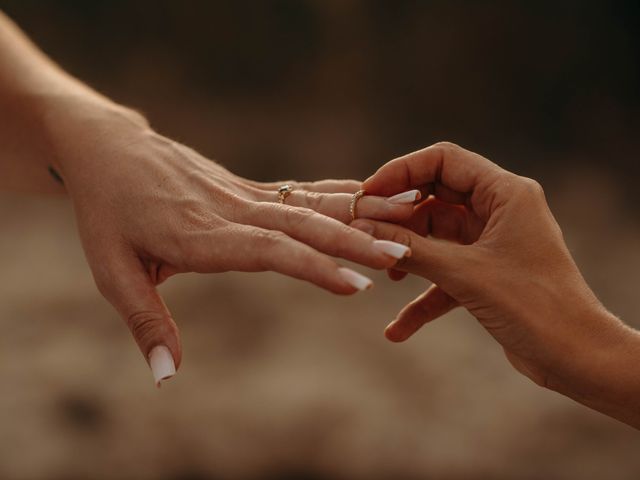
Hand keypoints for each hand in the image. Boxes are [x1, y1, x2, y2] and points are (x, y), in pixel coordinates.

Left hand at [46, 102, 414, 384]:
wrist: (112, 149)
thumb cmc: (108, 213)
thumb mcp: (112, 270)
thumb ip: (144, 321)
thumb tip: (167, 378)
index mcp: (197, 233)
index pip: (265, 250)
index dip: (311, 266)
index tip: (353, 285)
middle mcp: (229, 209)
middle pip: (301, 223)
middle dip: (354, 241)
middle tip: (402, 256)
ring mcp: (243, 193)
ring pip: (309, 203)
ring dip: (358, 215)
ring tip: (408, 220)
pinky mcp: (248, 187)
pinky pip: (302, 192)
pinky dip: (342, 196)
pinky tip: (376, 196)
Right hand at [352, 142, 639, 425]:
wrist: (576, 359)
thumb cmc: (534, 308)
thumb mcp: (464, 274)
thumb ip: (410, 249)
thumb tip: (362, 231)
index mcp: (506, 193)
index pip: (444, 161)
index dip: (401, 172)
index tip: (368, 194)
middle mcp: (500, 210)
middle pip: (435, 197)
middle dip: (399, 218)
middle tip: (365, 233)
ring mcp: (492, 242)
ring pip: (436, 236)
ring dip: (409, 255)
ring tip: (384, 275)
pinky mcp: (487, 272)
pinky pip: (446, 274)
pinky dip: (423, 296)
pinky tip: (397, 329)